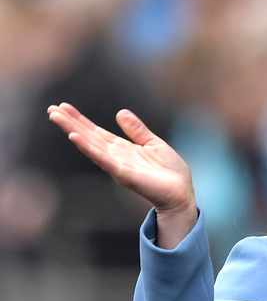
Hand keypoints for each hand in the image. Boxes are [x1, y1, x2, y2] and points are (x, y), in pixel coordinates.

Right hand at [47, 102, 195, 248]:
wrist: (181, 193)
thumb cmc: (170, 172)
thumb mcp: (154, 144)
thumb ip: (137, 130)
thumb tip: (120, 112)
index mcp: (123, 149)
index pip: (97, 132)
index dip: (81, 120)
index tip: (64, 106)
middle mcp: (116, 157)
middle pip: (89, 137)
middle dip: (70, 123)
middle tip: (51, 109)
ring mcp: (118, 165)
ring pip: (91, 145)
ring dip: (73, 131)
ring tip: (57, 118)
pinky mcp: (124, 174)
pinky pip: (104, 159)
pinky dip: (89, 149)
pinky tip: (76, 138)